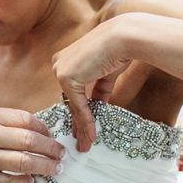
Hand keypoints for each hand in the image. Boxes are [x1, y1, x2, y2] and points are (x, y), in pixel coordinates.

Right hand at [0, 107, 65, 182]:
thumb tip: (27, 129)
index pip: (26, 119)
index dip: (43, 129)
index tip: (50, 136)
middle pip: (31, 140)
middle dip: (52, 148)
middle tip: (62, 154)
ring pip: (26, 162)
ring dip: (46, 166)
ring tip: (56, 169)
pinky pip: (11, 182)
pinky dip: (24, 182)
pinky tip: (29, 181)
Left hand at [52, 17, 132, 150]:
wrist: (123, 38)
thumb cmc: (119, 49)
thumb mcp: (105, 74)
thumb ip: (98, 90)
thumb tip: (98, 107)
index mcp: (66, 58)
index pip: (72, 91)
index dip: (78, 111)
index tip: (81, 128)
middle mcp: (59, 63)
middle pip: (70, 100)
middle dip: (77, 122)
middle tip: (81, 140)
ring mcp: (61, 70)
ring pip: (73, 105)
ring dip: (81, 127)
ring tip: (85, 144)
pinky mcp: (66, 77)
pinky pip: (78, 105)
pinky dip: (85, 121)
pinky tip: (90, 135)